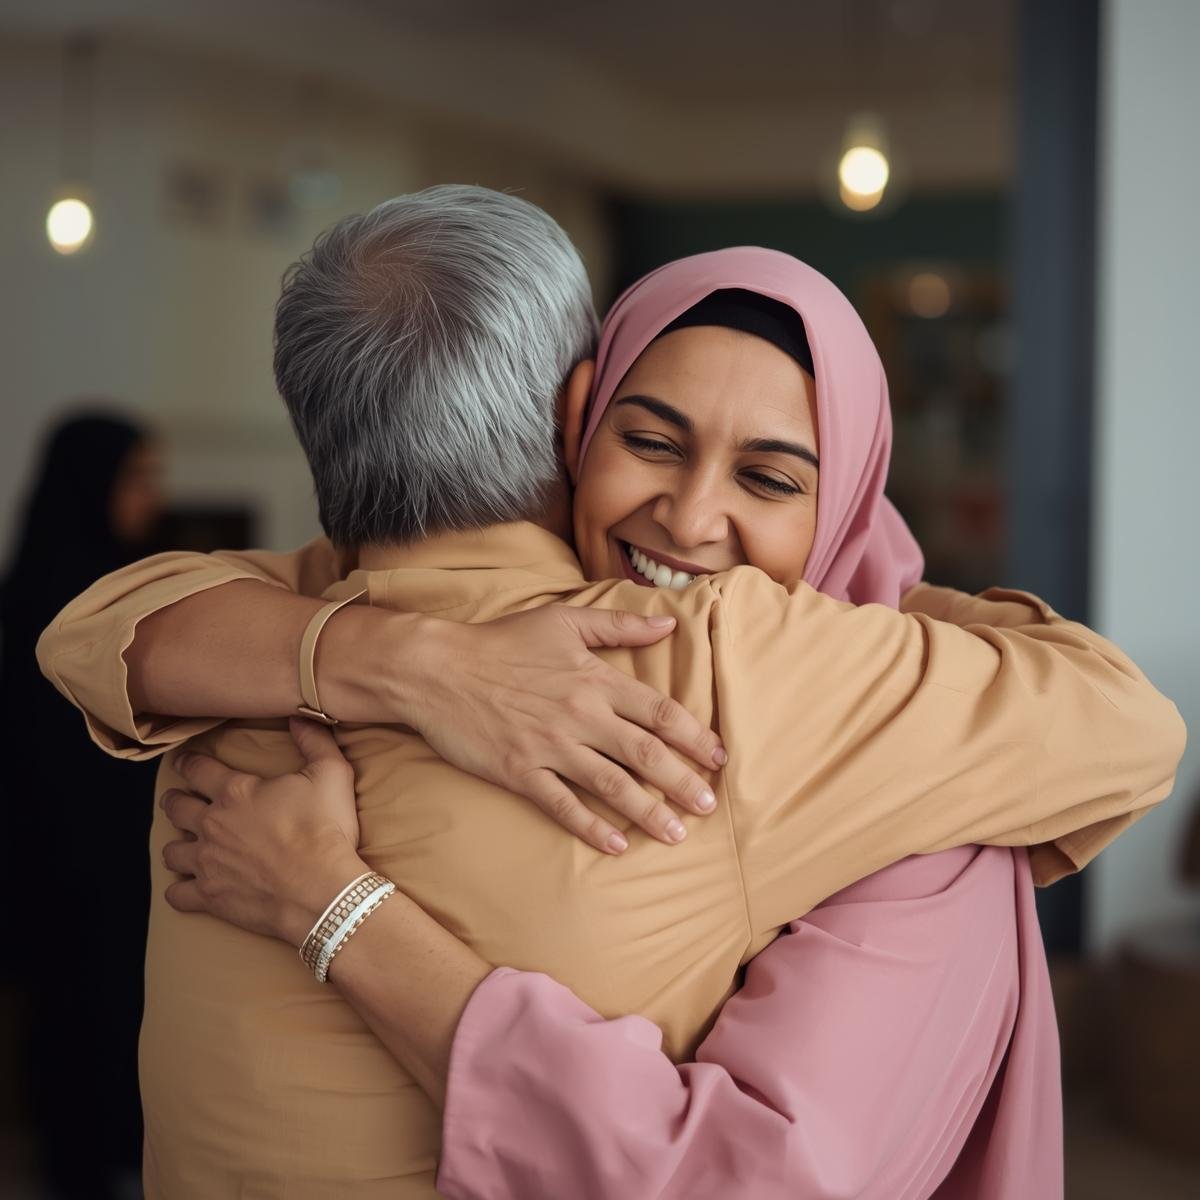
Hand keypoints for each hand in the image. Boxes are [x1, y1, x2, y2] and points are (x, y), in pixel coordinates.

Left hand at [160, 718, 366, 946]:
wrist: (321, 889)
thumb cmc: (326, 829)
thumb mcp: (331, 774)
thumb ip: (315, 741)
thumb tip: (299, 716)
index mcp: (236, 792)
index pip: (199, 769)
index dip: (188, 763)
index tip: (184, 762)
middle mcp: (212, 824)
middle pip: (176, 807)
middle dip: (174, 801)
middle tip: (177, 800)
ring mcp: (207, 862)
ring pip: (171, 851)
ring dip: (176, 845)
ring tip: (183, 844)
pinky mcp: (210, 896)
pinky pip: (177, 893)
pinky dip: (179, 889)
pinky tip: (186, 886)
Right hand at [406, 606, 726, 854]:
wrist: (436, 669)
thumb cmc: (501, 642)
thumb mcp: (563, 620)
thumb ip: (619, 624)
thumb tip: (669, 624)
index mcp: (595, 679)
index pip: (659, 711)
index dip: (695, 736)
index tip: (719, 757)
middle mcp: (580, 715)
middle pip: (644, 753)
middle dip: (682, 781)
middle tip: (709, 806)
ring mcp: (549, 746)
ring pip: (611, 784)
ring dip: (647, 811)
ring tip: (675, 834)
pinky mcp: (519, 771)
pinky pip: (562, 805)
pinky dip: (591, 826)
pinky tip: (616, 846)